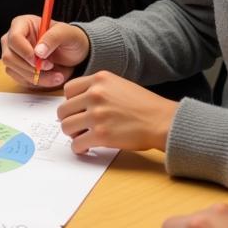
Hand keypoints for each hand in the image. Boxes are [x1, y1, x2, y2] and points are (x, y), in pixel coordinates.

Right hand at [1, 16, 88, 87]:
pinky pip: (20, 79)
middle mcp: (13, 39)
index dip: (25, 52)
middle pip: (9, 56)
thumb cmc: (69, 38)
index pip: (14, 38)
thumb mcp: (67, 34)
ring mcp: (13, 54)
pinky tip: (50, 78)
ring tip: (56, 75)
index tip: (39, 61)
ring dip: (36, 77)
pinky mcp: (17, 68)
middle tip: (50, 67)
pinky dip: (36, 82)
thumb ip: (53, 38)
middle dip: (30, 67)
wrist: (73, 53)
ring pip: (13, 70)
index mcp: (22, 24)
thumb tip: (38, 52)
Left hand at [58, 72, 177, 152]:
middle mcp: (95, 94)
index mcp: (99, 79)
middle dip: (69, 119)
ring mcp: (97, 114)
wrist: (163, 121)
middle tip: (78, 127)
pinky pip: (77, 143)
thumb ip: (98, 89)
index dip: (71, 102)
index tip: (77, 110)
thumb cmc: (144, 106)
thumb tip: (78, 103)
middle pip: (63, 109)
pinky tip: (86, 148)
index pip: (68, 90)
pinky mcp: (101, 134)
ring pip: (66, 126)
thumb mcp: (119, 85)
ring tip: (82, 137)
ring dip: (72, 134)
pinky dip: (78, 148)